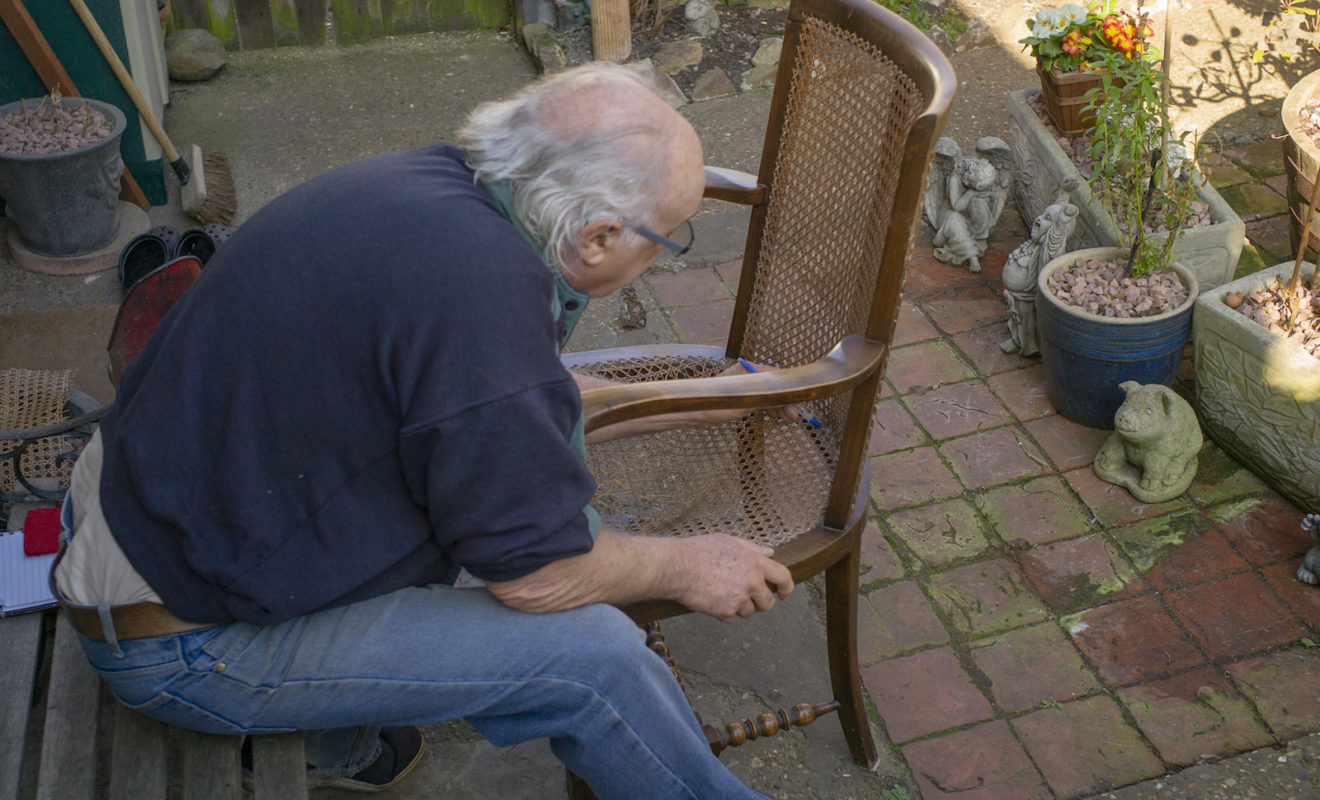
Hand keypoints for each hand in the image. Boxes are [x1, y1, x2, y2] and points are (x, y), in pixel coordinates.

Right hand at [669, 534, 793, 620]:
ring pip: (749, 612)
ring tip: (722, 594)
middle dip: (760, 603)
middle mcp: (752, 581)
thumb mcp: (729, 541)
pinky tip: (711, 599)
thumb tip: (770, 553)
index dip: (787, 588)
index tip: (784, 594)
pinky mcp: (726, 611)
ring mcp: (740, 598)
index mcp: (755, 562)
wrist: (678, 566)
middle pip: (768, 602)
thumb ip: (753, 549)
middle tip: (748, 598)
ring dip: (739, 607)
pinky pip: (730, 617)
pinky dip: (722, 612)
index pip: (783, 577)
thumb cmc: (700, 550)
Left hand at [692, 360, 799, 425]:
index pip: (775, 376)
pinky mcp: (742, 398)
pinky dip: (771, 409)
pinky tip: (779, 417)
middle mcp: (748, 375)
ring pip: (769, 395)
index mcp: (748, 369)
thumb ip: (763, 400)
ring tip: (790, 419)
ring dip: (780, 407)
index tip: (798, 403)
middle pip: (773, 387)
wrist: (693, 413)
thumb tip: (784, 403)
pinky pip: (761, 401)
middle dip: (785, 402)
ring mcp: (746, 386)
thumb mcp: (742, 402)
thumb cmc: (713, 404)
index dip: (788, 390)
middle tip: (795, 417)